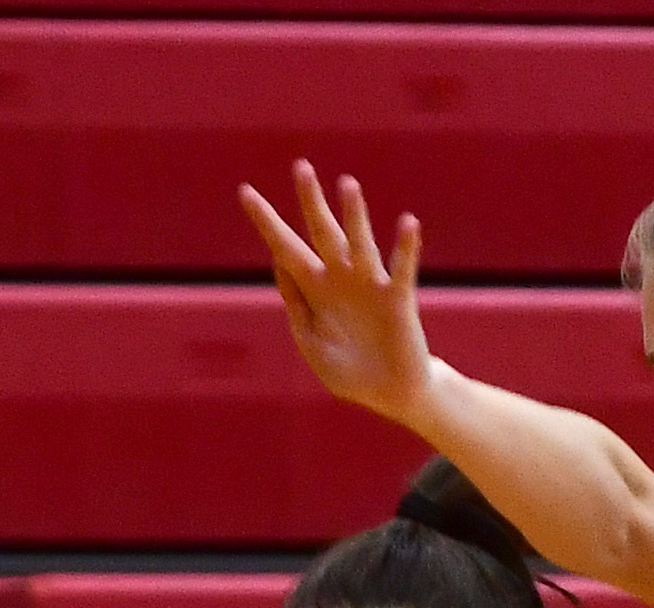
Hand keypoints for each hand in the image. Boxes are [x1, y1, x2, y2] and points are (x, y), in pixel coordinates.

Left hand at [240, 160, 435, 428]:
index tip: (245, 192)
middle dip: (311, 202)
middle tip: (300, 167)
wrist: (392, 395)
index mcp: (315, 289)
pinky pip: (401, 269)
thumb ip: (296, 308)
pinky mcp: (398, 299)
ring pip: (360, 242)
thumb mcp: (312, 345)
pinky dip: (405, 247)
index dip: (266, 222)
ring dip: (354, 215)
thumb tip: (279, 263)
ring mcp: (370, 285)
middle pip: (322, 232)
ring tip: (347, 185)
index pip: (285, 248)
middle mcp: (341, 278)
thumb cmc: (351, 374)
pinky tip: (407, 223)